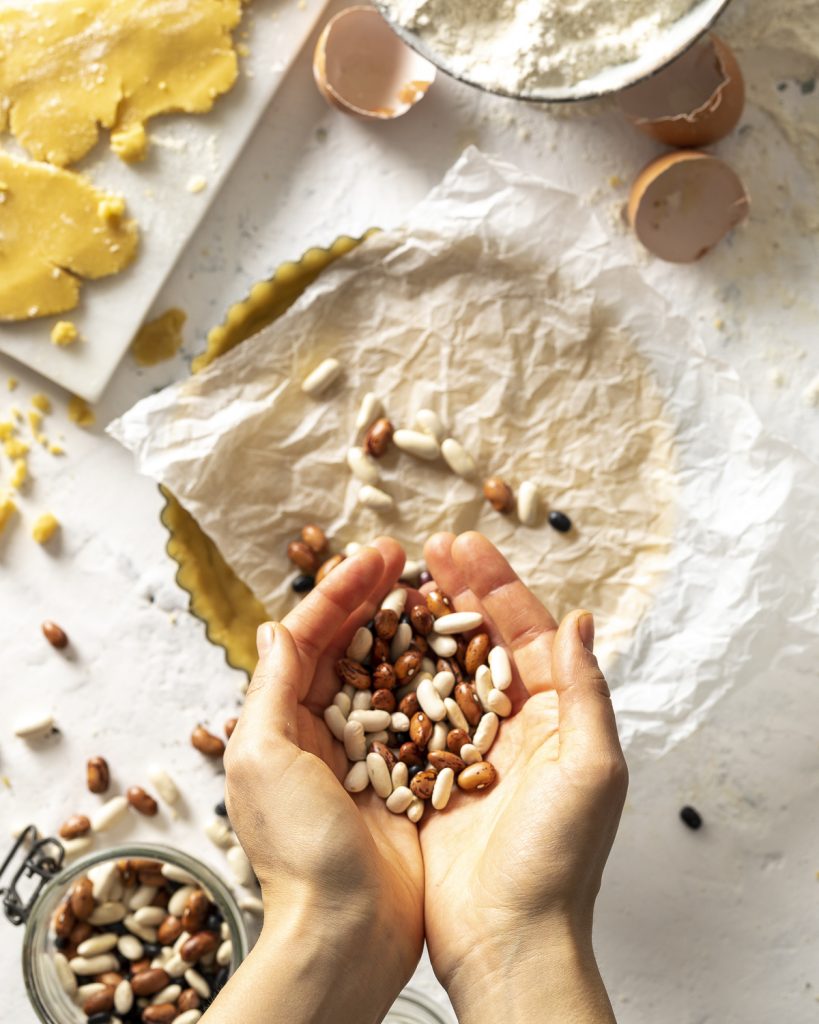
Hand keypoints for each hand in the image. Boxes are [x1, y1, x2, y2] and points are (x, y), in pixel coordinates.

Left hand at [212, 540, 423, 1023]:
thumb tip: (276, 627)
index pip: (310, 635)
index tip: (380, 555)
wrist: (347, 932)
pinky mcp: (405, 773)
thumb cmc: (298, 848)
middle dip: (374, 596)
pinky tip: (455, 649)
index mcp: (281, 721)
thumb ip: (270, 688)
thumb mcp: (261, 756)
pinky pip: (419, 711)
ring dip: (406, 626)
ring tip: (433, 588)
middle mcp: (322, 729)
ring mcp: (366, 750)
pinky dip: (432, 675)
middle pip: (349, 644)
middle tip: (408, 557)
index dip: (342, 591)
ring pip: (386, 670)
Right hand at [419, 532, 627, 1023]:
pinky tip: (372, 649)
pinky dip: (395, 679)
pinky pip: (412, 714)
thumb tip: (580, 618)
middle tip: (428, 549)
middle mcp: (515, 725)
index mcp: (556, 717)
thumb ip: (585, 691)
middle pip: (483, 640)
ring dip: (424, 625)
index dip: (497, 584)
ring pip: (444, 669)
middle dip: (459, 591)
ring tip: (398, 583)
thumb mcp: (592, 769)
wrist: (508, 941)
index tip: (462, 544)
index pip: (526, 632)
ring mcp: (469, 748)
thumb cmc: (558, 860)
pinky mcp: (430, 775)